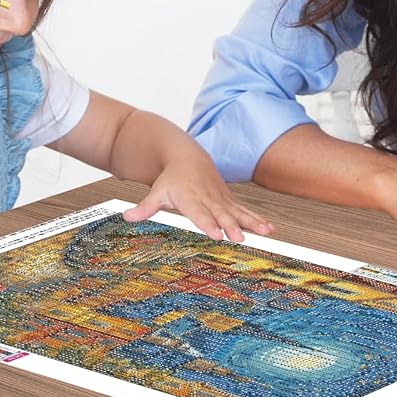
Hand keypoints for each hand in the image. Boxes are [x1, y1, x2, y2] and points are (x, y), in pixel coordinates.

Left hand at [122, 151, 274, 242]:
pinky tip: (269, 229)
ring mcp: (221, 199)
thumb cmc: (171, 179)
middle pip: (222, 214)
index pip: (200, 214)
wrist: (187, 157)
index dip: (208, 224)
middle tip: (240, 238)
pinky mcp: (229, 201)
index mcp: (190, 198)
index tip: (217, 234)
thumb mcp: (157, 192)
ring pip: (238, 212)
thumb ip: (145, 207)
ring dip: (252, 222)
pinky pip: (245, 211)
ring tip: (265, 233)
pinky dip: (257, 219)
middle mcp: (208, 199)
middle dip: (232, 226)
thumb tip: (127, 217)